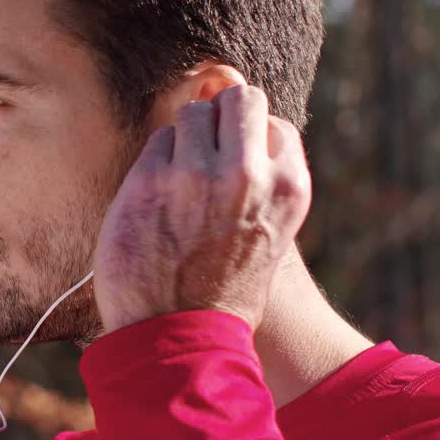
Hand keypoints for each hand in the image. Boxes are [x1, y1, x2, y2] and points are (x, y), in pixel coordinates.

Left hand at [91, 85, 311, 333]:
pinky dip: (155, 161)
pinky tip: (155, 197)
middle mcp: (248, 174)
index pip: (273, 122)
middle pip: (237, 98)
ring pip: (192, 113)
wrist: (179, 341)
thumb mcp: (270, 236)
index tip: (232, 159)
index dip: (248, 136)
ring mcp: (197, 173)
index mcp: (288, 189)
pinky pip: (156, 141)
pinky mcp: (151, 179)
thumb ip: (263, 182)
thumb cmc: (224, 293)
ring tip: (178, 183)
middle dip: (218, 115)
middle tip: (202, 152)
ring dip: (183, 138)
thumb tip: (243, 119)